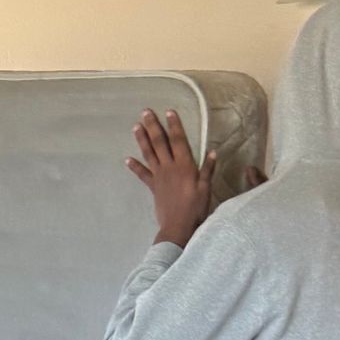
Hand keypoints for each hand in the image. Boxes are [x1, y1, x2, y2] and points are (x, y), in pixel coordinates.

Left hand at [127, 107, 215, 246]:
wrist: (178, 227)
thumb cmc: (195, 208)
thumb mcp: (206, 188)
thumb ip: (208, 169)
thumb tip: (212, 151)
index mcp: (184, 165)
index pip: (178, 141)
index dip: (174, 126)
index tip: (169, 112)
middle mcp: (169, 167)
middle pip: (159, 143)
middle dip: (153, 126)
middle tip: (145, 112)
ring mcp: (159, 177)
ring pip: (149, 154)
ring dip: (142, 140)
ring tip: (136, 127)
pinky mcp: (153, 187)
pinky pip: (143, 175)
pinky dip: (135, 166)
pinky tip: (127, 159)